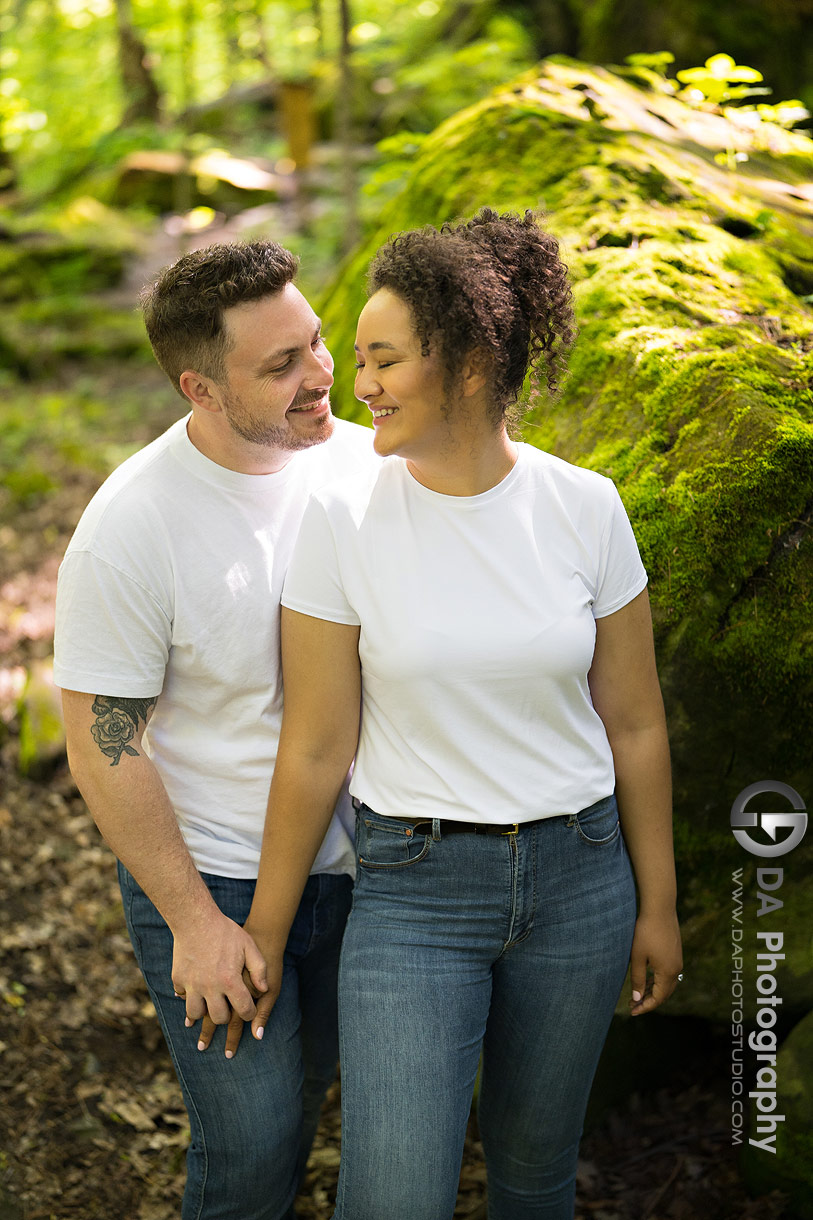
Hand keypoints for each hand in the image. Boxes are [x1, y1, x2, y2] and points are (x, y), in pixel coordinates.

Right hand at [195, 921, 284, 1057]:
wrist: (195, 918)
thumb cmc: (225, 931)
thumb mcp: (249, 946)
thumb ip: (259, 969)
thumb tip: (264, 990)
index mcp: (230, 981)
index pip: (244, 1010)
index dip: (249, 1012)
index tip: (248, 1009)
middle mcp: (210, 987)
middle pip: (219, 1018)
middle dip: (226, 1015)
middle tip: (228, 1006)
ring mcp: (191, 984)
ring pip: (196, 1014)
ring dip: (204, 1010)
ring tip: (210, 1003)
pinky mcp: (177, 979)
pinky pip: (182, 997)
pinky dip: (188, 996)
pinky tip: (195, 989)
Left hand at [628, 909, 682, 1015]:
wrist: (660, 908)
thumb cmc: (646, 931)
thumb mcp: (638, 956)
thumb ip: (638, 979)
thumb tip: (637, 998)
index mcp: (668, 972)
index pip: (658, 998)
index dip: (645, 1006)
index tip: (632, 1011)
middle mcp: (676, 969)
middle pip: (664, 993)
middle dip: (649, 1001)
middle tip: (633, 1004)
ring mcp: (677, 960)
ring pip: (667, 983)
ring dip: (654, 990)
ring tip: (638, 994)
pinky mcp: (675, 952)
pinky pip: (668, 973)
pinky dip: (658, 980)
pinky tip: (647, 979)